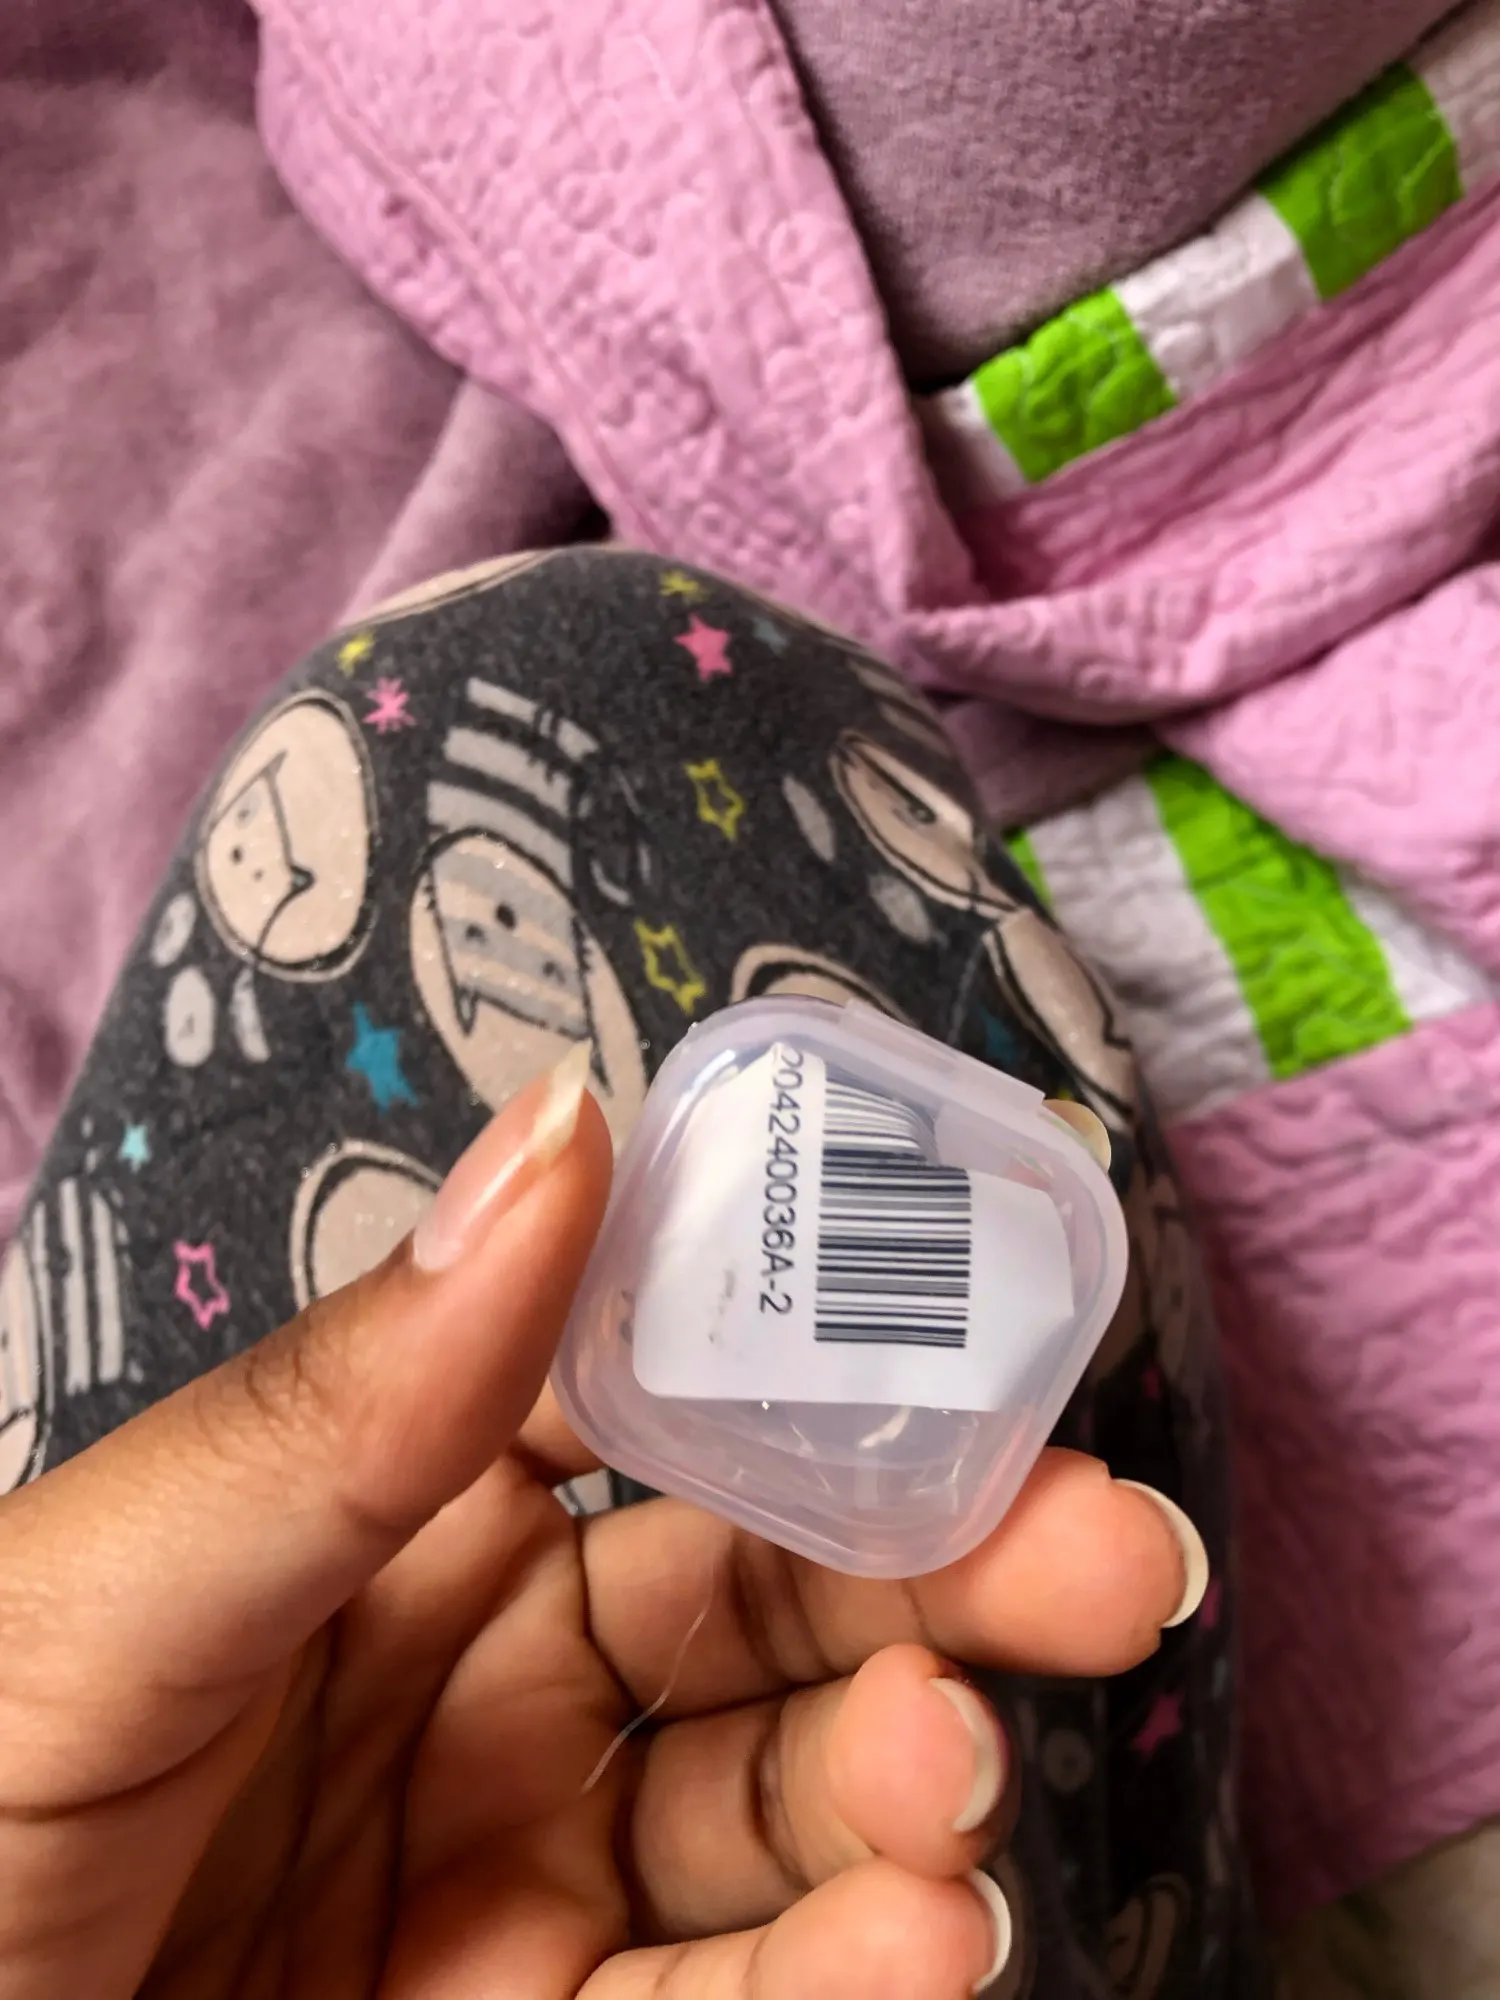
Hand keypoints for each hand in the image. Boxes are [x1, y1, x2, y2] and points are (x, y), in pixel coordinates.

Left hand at [0, 1057, 1201, 1999]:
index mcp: (391, 1516)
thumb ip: (350, 1408)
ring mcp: (521, 1883)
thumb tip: (568, 1122)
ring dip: (904, 1787)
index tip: (972, 1342)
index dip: (813, 1364)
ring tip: (951, 1786)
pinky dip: (849, 1977)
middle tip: (1107, 1558)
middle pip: (767, 1604)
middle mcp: (485, 1685)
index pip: (653, 1405)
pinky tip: (924, 1941)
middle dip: (945, 1574)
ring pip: (778, 1814)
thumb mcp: (107, 1606)